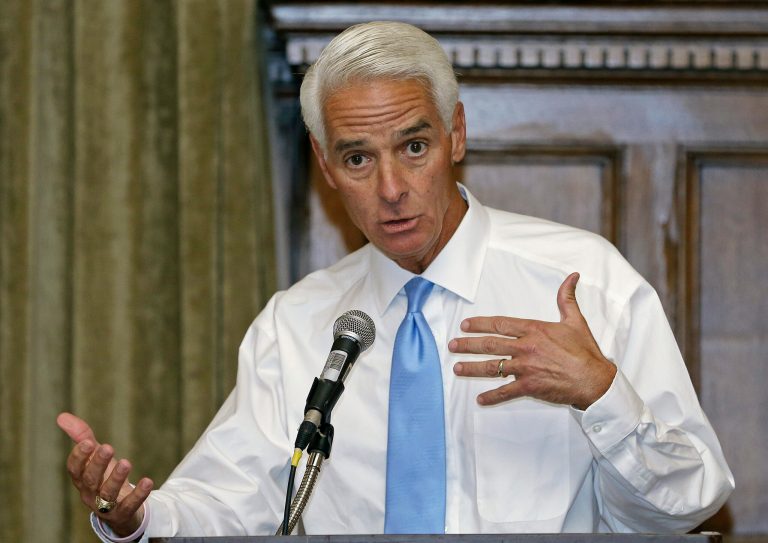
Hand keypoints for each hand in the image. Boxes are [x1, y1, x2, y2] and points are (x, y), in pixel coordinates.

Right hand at [57, 412, 152, 536]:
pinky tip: (148, 481)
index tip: (89, 442)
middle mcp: (90, 493)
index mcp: (81, 478)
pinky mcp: (123, 513)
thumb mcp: (94, 456)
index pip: (75, 469)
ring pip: (107, 494)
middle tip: (108, 447)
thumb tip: (62, 416)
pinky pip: (129, 505)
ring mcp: (106, 506)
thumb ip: (81, 437)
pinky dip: (138, 494)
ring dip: (117, 478)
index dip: (80, 456)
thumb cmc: (103, 476)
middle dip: (98, 464)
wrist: (119, 508)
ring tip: (126, 463)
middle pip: (91, 480)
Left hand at [449, 272, 615, 409]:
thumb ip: (566, 298)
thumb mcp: (575, 320)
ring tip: (457, 368)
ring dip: (472, 368)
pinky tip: (480, 399)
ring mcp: (526, 368)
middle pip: (490, 344)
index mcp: (534, 330)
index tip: (465, 325)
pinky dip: (492, 396)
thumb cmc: (585, 351)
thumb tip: (572, 276)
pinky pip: (505, 392)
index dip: (480, 324)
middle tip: (452, 345)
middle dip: (467, 345)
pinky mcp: (530, 387)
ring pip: (492, 367)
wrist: (595, 380)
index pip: (500, 324)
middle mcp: (526, 347)